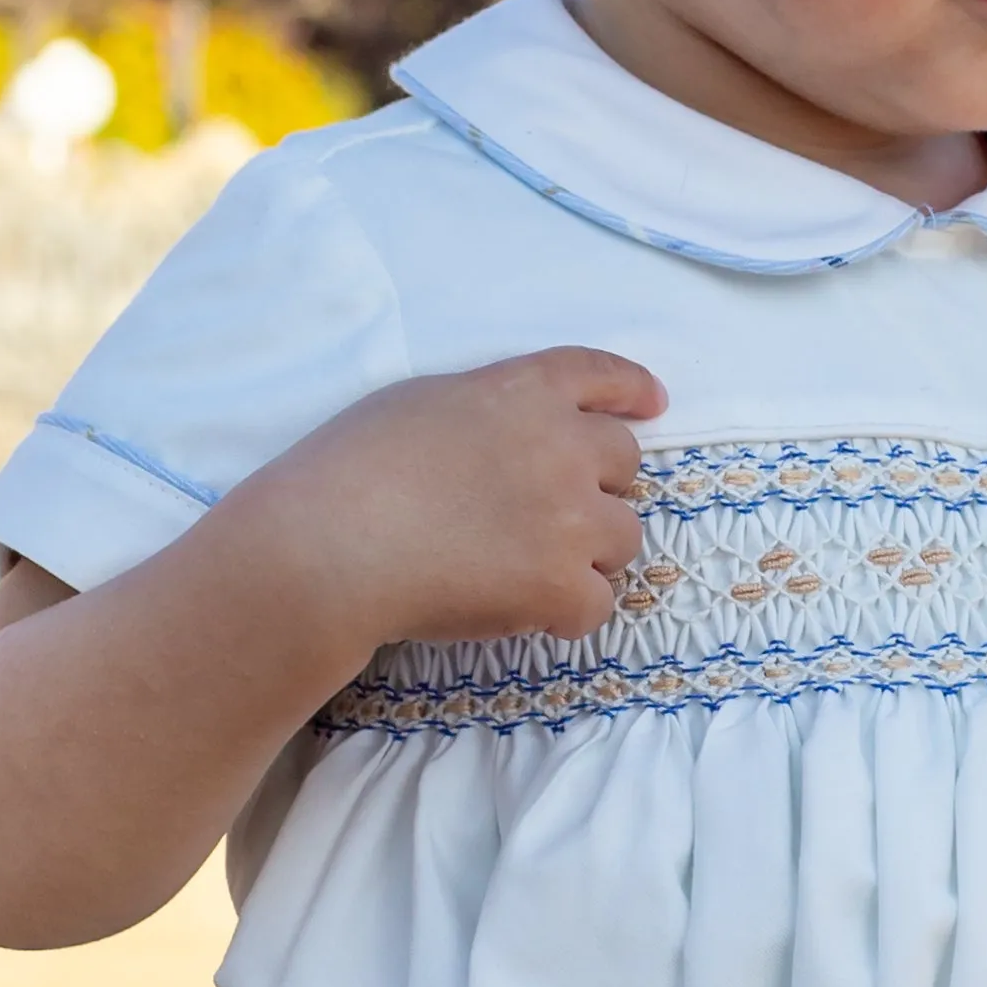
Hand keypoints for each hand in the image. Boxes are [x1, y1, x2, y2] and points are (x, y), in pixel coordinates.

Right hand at [231, 347, 662, 657]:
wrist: (334, 543)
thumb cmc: (353, 468)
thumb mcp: (424, 401)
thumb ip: (489, 407)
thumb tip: (513, 431)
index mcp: (524, 391)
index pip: (600, 375)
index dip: (631, 389)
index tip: (651, 403)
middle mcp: (562, 446)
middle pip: (624, 464)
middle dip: (597, 487)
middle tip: (550, 514)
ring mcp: (569, 517)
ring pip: (623, 537)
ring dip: (588, 552)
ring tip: (529, 567)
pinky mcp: (562, 585)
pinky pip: (597, 604)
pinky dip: (567, 611)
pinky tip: (525, 611)